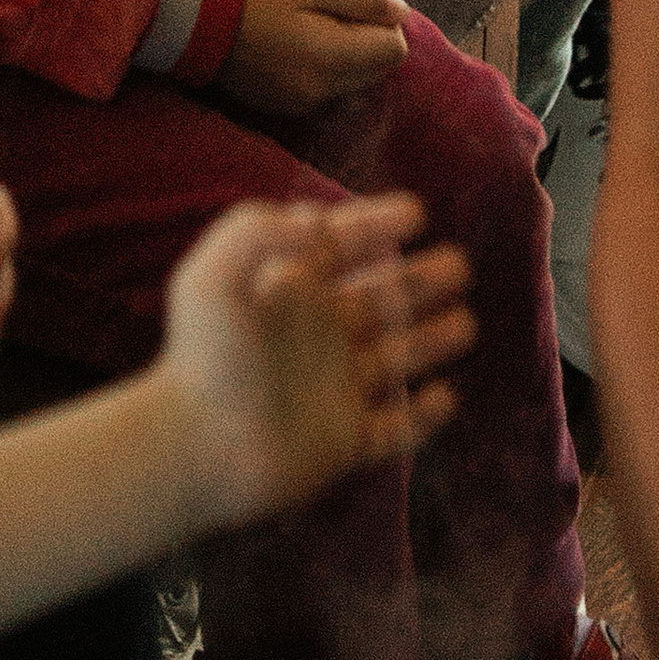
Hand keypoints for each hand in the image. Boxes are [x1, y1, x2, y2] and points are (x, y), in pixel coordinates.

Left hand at [153, 191, 472, 531]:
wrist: (193, 448)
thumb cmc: (201, 357)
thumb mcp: (213, 273)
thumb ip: (260, 229)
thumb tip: (320, 222)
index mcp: (289, 293)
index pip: (340, 247)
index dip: (376, 224)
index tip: (417, 211)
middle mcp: (315, 336)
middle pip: (378, 299)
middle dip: (418, 281)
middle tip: (459, 265)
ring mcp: (332, 390)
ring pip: (394, 359)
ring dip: (430, 340)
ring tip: (466, 324)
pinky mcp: (341, 444)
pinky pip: (393, 430)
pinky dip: (422, 417)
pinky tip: (447, 396)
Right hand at [213, 0, 409, 116]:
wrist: (198, 19)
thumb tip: (401, 12)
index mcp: (332, 58)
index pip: (395, 49)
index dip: (385, 21)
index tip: (356, 0)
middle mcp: (323, 91)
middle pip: (376, 68)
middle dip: (367, 37)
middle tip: (331, 7)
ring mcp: (302, 103)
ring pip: (351, 78)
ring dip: (345, 52)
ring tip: (308, 22)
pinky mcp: (284, 105)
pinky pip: (323, 87)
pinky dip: (320, 65)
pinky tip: (291, 41)